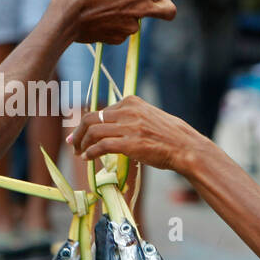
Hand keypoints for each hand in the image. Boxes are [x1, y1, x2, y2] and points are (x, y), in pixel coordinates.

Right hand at [50, 0, 174, 44]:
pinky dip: (114, 27)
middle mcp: (141, 7)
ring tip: (104, 9)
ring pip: (137, 22)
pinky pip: (121, 32)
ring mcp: (131, 26)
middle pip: (169, 12)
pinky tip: (97, 20)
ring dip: (127, 17)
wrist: (65, 17)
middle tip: (154, 7)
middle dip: (165, 8)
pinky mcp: (118, 39)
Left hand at [67, 95, 199, 170]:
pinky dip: (90, 152)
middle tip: (73, 144)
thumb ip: (129, 118)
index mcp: (131, 102)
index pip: (100, 111)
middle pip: (91, 119)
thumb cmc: (169, 136)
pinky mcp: (129, 144)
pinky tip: (88, 158)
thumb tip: (108, 127)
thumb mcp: (148, 117)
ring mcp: (128, 127)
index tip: (80, 134)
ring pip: (93, 132)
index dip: (86, 124)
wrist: (186, 148)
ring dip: (82, 144)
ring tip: (80, 153)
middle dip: (78, 132)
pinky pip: (101, 146)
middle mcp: (128, 111)